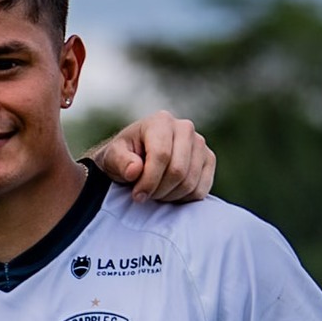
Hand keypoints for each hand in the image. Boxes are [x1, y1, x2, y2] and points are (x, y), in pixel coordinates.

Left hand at [87, 109, 214, 201]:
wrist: (136, 158)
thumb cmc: (123, 157)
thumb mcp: (112, 157)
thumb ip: (120, 162)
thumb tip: (134, 171)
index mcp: (160, 122)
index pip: (161, 155)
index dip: (149, 180)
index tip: (137, 195)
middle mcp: (185, 128)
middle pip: (178, 171)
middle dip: (158, 190)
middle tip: (144, 195)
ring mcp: (200, 144)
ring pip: (190, 182)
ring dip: (169, 196)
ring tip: (154, 193)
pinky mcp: (208, 160)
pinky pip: (201, 189)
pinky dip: (183, 198)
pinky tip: (168, 192)